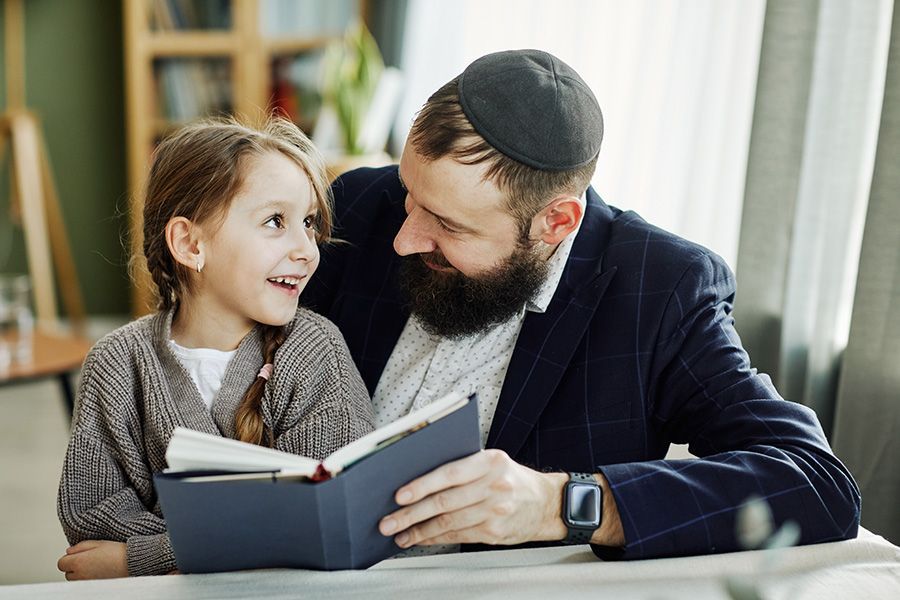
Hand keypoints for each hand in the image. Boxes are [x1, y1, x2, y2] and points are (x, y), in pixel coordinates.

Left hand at [57, 540, 127, 579]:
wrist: (131, 563)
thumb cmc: (117, 552)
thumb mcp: (97, 543)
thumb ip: (80, 546)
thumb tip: (69, 551)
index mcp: (78, 562)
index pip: (61, 563)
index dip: (69, 558)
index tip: (77, 555)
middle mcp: (80, 576)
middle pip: (67, 573)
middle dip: (74, 567)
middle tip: (87, 559)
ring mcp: (87, 583)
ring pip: (75, 580)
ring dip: (80, 574)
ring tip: (94, 566)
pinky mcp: (94, 587)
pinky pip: (85, 584)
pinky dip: (88, 578)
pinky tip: (98, 571)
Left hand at [378, 449, 568, 547]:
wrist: (546, 502)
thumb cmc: (512, 478)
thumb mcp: (492, 461)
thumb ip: (463, 465)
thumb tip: (419, 477)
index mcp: (490, 461)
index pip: (449, 474)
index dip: (422, 485)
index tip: (399, 495)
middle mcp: (494, 486)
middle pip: (445, 502)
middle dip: (411, 514)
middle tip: (389, 521)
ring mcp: (495, 511)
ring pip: (448, 523)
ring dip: (419, 531)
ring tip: (400, 534)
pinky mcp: (494, 532)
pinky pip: (458, 536)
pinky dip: (435, 538)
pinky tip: (421, 538)